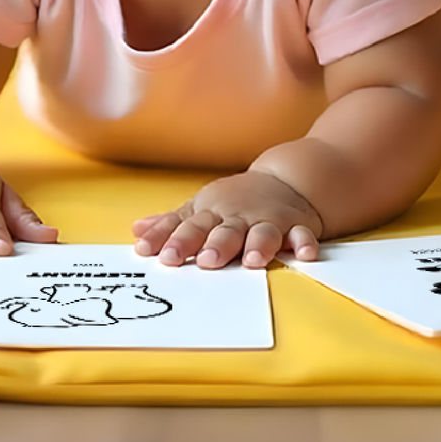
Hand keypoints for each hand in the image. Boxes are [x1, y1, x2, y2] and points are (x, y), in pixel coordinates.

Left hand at [131, 170, 322, 269]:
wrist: (285, 180)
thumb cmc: (234, 201)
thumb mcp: (201, 208)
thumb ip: (171, 224)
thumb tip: (136, 233)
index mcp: (213, 214)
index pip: (190, 227)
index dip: (175, 241)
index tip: (159, 256)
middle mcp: (239, 217)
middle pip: (226, 231)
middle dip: (216, 245)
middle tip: (207, 261)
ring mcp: (268, 220)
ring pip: (263, 232)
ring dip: (259, 244)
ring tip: (253, 260)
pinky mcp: (296, 225)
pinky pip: (302, 234)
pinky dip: (304, 242)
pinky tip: (304, 254)